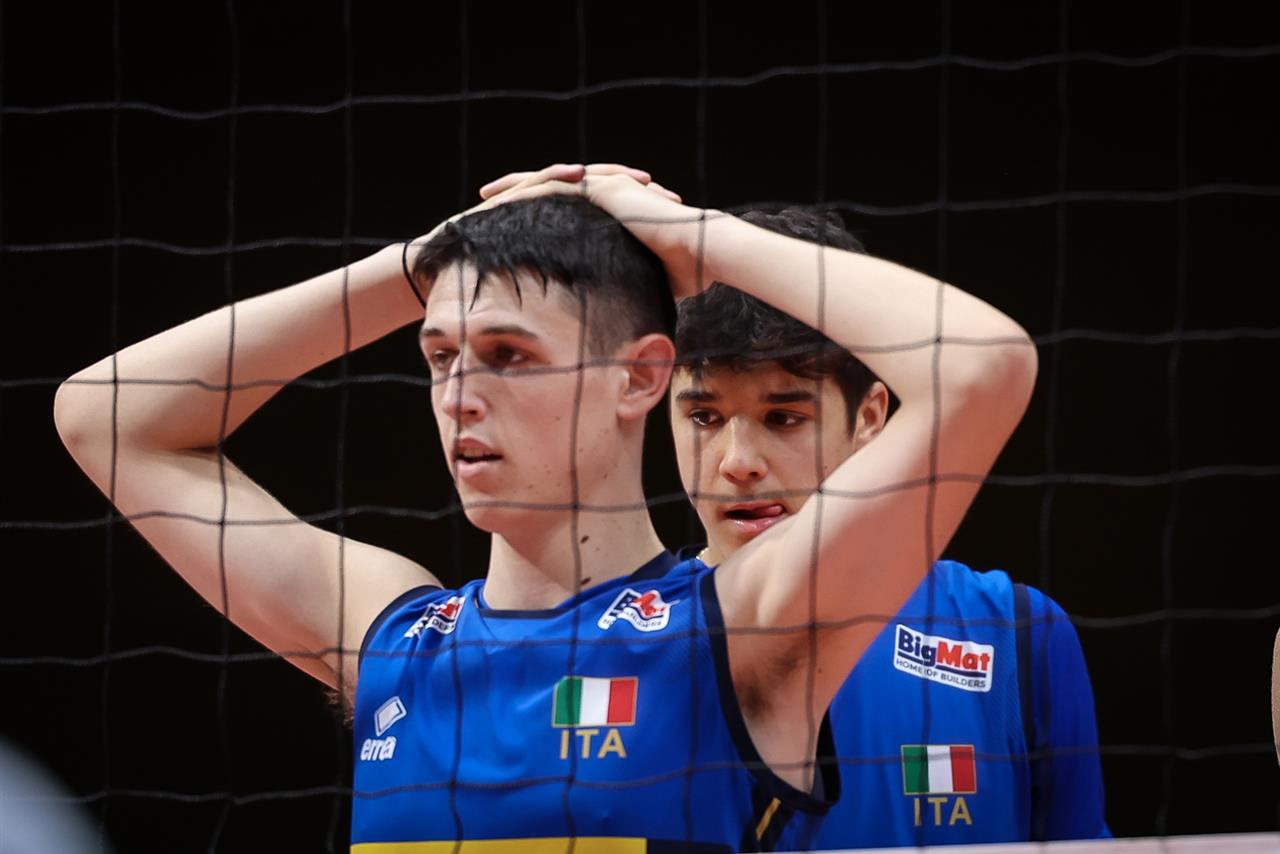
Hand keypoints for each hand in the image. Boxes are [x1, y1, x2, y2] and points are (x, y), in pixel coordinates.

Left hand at [484, 163, 709, 299]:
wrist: (703, 250)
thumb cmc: (686, 270)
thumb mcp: (647, 279)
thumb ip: (630, 286)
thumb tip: (623, 319)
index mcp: (614, 211)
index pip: (568, 209)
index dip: (538, 214)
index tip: (512, 225)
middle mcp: (607, 192)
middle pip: (550, 189)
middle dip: (517, 194)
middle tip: (487, 201)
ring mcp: (604, 186)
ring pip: (547, 182)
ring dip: (515, 188)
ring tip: (485, 196)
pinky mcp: (603, 188)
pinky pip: (555, 186)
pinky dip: (528, 190)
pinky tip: (504, 198)